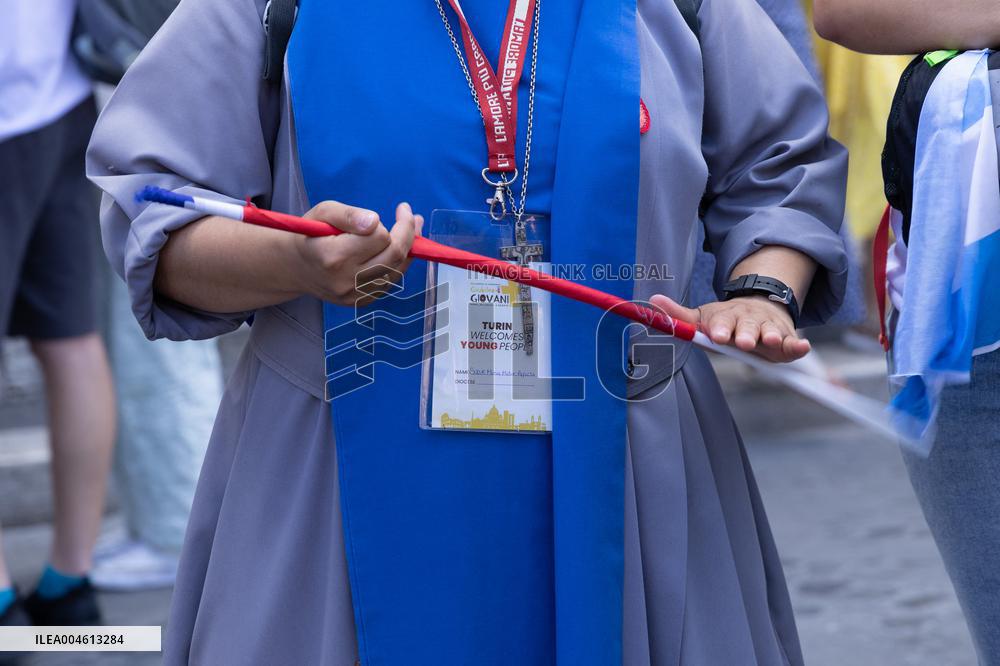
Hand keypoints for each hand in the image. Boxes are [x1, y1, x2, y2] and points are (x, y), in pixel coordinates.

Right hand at [295, 201, 422, 306]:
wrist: (295, 266)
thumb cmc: (311, 234)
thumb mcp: (323, 212)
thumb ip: (348, 214)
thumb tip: (374, 221)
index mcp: (334, 256)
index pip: (379, 237)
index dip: (387, 222)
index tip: (397, 208)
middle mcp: (346, 280)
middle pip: (394, 255)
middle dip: (407, 232)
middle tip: (412, 215)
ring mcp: (354, 295)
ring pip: (397, 270)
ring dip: (408, 248)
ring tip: (412, 228)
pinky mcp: (361, 301)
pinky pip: (391, 281)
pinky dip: (399, 263)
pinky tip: (397, 248)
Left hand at [650, 294, 810, 362]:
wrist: (759, 306)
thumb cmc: (726, 320)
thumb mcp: (704, 318)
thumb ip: (680, 317)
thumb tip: (653, 300)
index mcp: (727, 317)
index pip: (722, 322)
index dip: (720, 328)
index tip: (716, 335)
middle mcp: (748, 321)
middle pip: (747, 327)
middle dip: (745, 334)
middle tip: (742, 341)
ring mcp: (768, 328)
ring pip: (771, 332)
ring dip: (771, 336)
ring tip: (771, 340)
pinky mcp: (786, 338)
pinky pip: (793, 343)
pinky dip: (799, 345)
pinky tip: (803, 347)